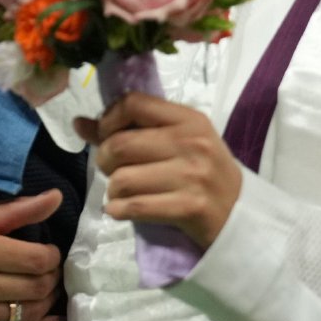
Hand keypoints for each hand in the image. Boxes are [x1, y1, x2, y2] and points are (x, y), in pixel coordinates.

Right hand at [0, 190, 63, 320]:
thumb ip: (19, 209)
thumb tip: (57, 197)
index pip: (37, 260)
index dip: (52, 256)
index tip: (49, 252)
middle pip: (37, 287)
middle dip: (52, 278)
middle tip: (49, 271)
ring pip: (31, 314)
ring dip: (47, 301)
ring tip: (44, 289)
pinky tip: (49, 318)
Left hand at [74, 92, 242, 248]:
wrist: (241, 217)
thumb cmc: (202, 174)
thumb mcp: (176, 143)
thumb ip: (129, 129)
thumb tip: (79, 123)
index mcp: (189, 119)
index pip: (133, 103)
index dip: (108, 119)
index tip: (107, 135)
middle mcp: (192, 143)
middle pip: (120, 144)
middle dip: (105, 160)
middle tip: (114, 171)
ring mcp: (193, 176)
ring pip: (122, 179)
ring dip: (113, 191)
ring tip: (124, 193)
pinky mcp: (190, 207)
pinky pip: (133, 207)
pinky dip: (118, 210)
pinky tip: (124, 210)